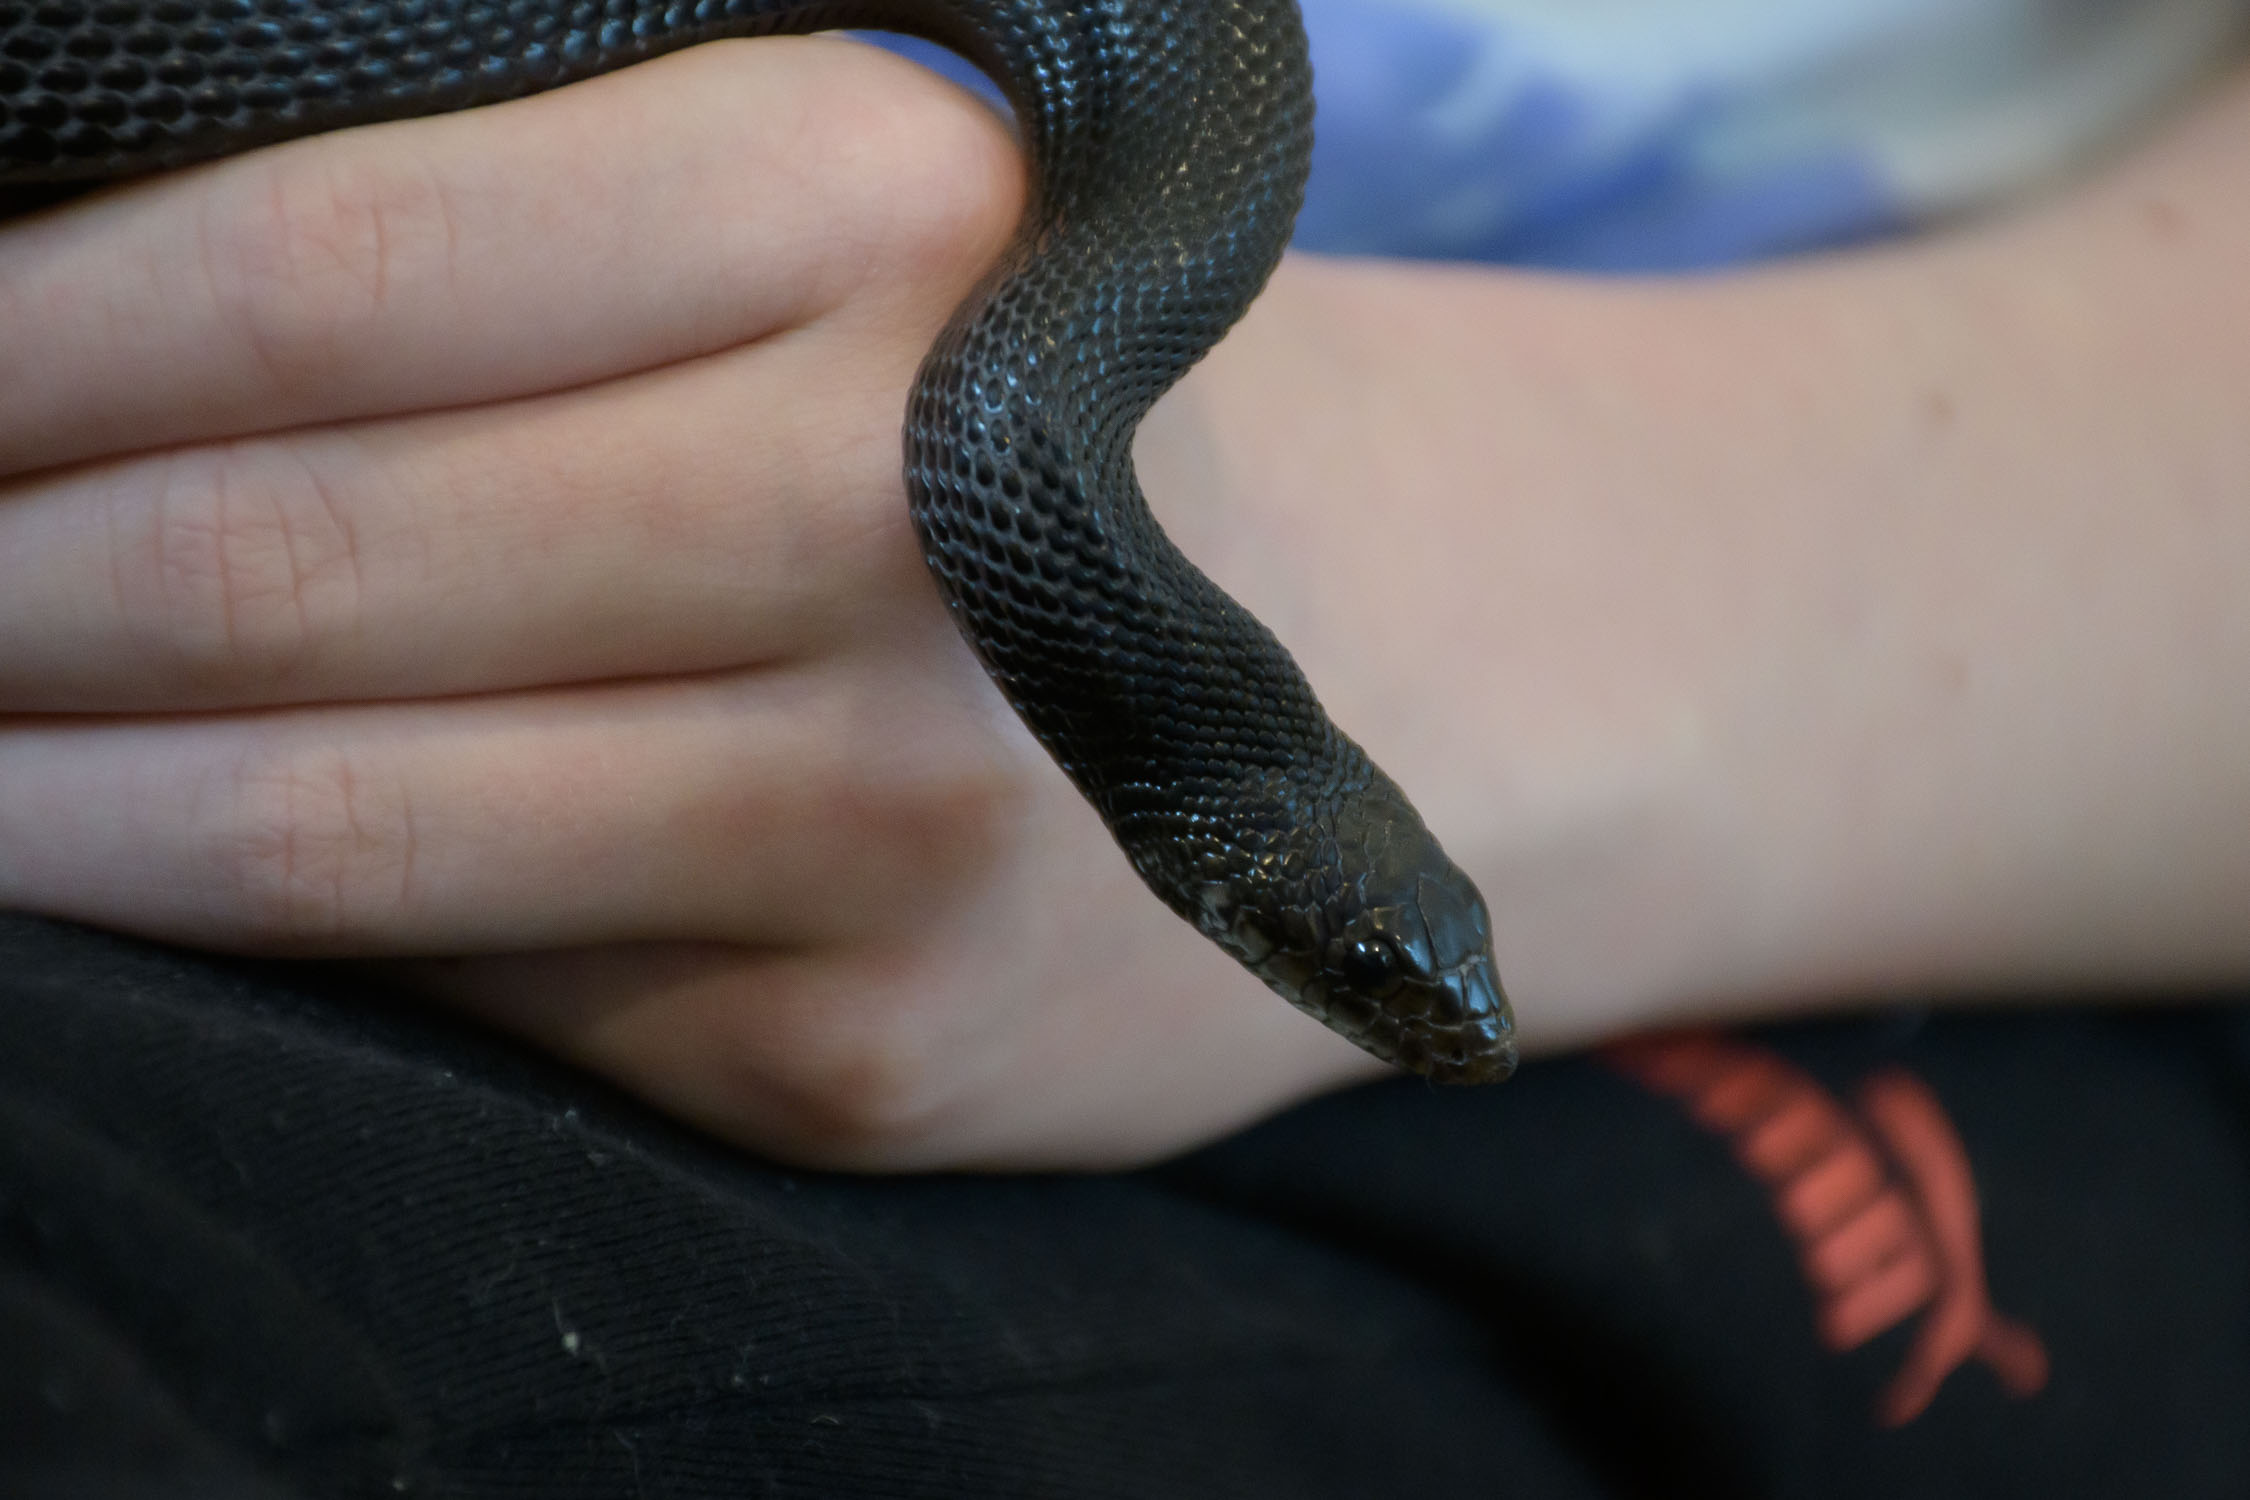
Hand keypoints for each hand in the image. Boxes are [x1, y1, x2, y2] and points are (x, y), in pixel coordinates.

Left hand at [0, 38, 1387, 1170]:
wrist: (1408, 667)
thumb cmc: (1059, 416)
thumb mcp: (859, 230)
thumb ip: (522, 251)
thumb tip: (79, 360)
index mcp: (882, 216)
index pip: (316, 268)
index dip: (20, 340)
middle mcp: (908, 519)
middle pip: (283, 553)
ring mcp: (903, 815)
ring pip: (332, 825)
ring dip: (40, 808)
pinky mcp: (876, 1049)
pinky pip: (474, 991)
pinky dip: (268, 944)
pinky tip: (163, 886)